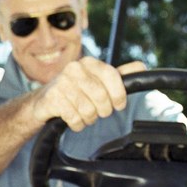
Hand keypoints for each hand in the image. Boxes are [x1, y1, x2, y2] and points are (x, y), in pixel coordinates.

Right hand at [30, 57, 145, 131]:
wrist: (45, 100)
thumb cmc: (76, 90)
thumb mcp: (98, 80)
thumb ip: (120, 74)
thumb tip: (142, 66)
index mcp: (89, 62)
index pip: (112, 75)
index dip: (119, 94)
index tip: (119, 105)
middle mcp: (74, 69)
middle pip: (101, 97)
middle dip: (103, 110)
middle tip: (98, 111)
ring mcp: (61, 83)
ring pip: (88, 110)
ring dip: (89, 118)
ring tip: (83, 114)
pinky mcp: (52, 98)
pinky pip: (74, 118)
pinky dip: (77, 124)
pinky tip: (73, 119)